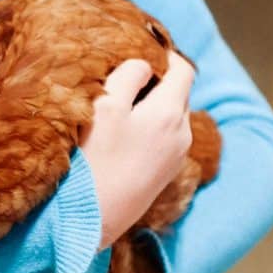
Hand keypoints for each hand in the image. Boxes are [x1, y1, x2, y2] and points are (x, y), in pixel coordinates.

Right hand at [82, 51, 194, 249]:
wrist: (89, 221)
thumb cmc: (93, 162)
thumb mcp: (105, 107)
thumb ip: (129, 76)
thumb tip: (145, 65)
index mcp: (169, 113)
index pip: (183, 70)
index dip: (163, 55)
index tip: (139, 51)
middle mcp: (180, 135)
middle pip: (177, 93)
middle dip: (155, 82)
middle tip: (120, 80)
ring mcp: (174, 158)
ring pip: (169, 117)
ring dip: (149, 107)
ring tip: (116, 110)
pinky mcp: (163, 176)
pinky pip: (163, 140)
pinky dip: (147, 130)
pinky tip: (119, 138)